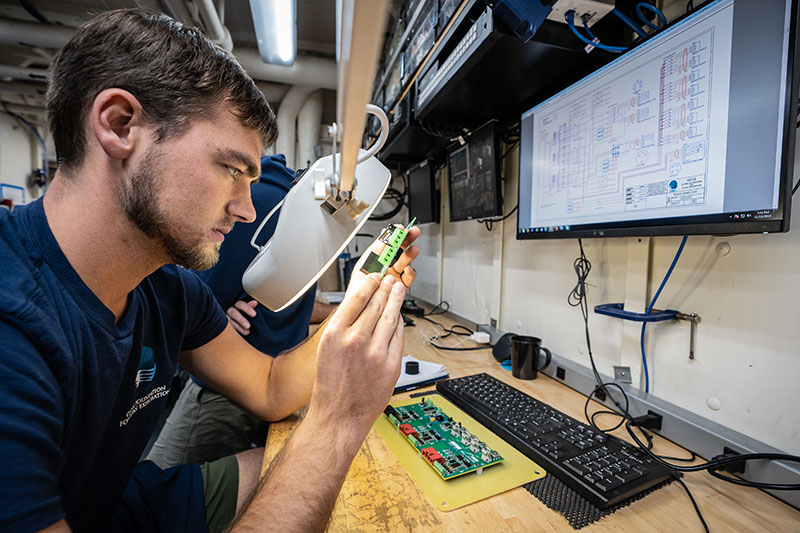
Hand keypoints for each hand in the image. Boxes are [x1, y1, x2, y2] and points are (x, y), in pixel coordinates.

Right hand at [227, 299, 257, 335]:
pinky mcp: (223, 323)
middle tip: (248, 326)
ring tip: (247, 332)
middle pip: (234, 313)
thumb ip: (249, 305)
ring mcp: (225, 317)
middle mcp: (229, 309)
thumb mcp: (243, 306)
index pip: (240, 304)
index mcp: (235, 304)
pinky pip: (229, 328)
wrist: (224, 311)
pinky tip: (243, 334)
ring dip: (239, 327)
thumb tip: (255, 303)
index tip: (254, 314)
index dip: (247, 309)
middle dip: (241, 320)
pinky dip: (236, 331)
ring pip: (231, 322)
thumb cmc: (237, 308)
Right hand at [310, 272, 405, 431]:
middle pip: (376, 304)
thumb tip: (360, 301)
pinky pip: (399, 336)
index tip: (375, 274)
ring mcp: (376, 353)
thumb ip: (343, 325)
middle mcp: (355, 341)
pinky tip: (400, 316)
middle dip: (385, 287)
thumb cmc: (330, 385)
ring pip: (391, 317)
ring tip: (398, 289)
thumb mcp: (326, 348)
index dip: (370, 282)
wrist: (338, 417)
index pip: (357, 297)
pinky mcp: (391, 365)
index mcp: (334, 334)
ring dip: (396, 300)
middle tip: (390, 277)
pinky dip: (400, 323)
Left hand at [349, 225, 420, 288]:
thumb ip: (376, 250)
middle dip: (407, 240)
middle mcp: (385, 266)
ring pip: (405, 261)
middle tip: (413, 232)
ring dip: (410, 254)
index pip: (386, 242)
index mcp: (375, 258)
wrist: (361, 311)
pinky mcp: (400, 287)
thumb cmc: (357, 291)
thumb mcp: (364, 266)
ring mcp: (393, 276)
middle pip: (398, 249)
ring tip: (413, 250)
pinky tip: (409, 269)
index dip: (394, 234)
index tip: (400, 228)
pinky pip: (408, 278)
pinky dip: (411, 273)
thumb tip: (385, 235)